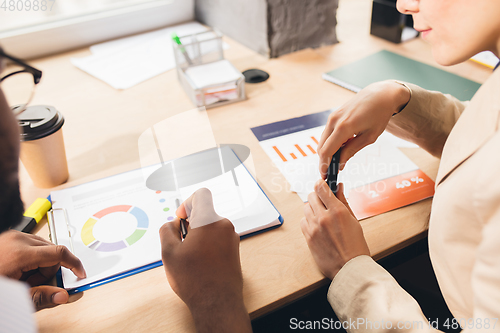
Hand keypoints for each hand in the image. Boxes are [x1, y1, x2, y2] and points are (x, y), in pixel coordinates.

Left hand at [0, 230, 85, 309]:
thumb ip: (41, 296)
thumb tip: (63, 296)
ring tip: (22, 279)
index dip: (74, 264)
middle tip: (33, 285)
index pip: (59, 253)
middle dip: (49, 270)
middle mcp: (18, 239)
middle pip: (52, 251)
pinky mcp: (9, 237)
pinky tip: (18, 271)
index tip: (80, 274)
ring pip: (43, 248)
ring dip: (40, 265)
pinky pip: (31, 245)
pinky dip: (31, 259)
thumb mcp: (15, 296)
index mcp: (21, 253)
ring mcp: (12, 236)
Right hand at [159, 188, 250, 332]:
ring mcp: (232, 238)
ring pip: (211, 227)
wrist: (218, 303)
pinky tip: (200, 263)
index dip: (187, 203)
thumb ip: (167, 231)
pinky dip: (207, 245)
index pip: (200, 194)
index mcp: (209, 220)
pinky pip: (218, 239)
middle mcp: (224, 225)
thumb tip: (172, 224)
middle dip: (190, 224)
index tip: (181, 220)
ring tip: (190, 258)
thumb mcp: (169, 253)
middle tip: (180, 244)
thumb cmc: (195, 279)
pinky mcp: (234, 250)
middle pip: (204, 213)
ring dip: (198, 236)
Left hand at [301, 181, 369, 279]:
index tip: (323, 185)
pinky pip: (303, 221)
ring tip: (322, 216)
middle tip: (324, 202)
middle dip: (317, 196)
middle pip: (311, 196)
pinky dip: (308, 220)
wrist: (349, 268)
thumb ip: (344, 201)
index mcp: (337, 211)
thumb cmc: (356, 246)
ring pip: (306, 208)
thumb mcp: (354, 220)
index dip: (321, 184)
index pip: (321, 188)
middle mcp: (323, 217)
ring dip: (313, 208)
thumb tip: (339, 186)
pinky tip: (317, 225)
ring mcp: (314, 227)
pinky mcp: (308, 237)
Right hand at [317, 80, 410, 177]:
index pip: (327, 151)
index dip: (324, 166)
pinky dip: (330, 143)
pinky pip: (327, 133)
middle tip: (330, 173)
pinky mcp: (333, 115)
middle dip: (324, 161)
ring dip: (327, 152)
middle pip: (321, 147)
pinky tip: (341, 148)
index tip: (325, 176)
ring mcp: (332, 117)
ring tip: (338, 161)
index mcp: (344, 127)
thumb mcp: (369, 137)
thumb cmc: (378, 115)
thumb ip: (352, 150)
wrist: (379, 95)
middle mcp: (334, 121)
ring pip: (323, 140)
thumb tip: (340, 164)